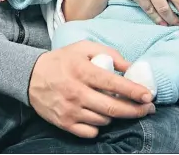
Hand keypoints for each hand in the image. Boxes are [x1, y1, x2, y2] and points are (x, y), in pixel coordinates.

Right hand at [28, 41, 154, 138]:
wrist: (31, 76)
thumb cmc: (63, 60)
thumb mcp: (84, 48)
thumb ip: (109, 54)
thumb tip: (131, 66)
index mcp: (83, 71)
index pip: (113, 84)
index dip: (133, 91)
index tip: (148, 95)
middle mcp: (77, 92)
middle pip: (113, 108)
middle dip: (135, 110)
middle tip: (148, 109)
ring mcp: (71, 110)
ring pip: (104, 120)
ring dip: (116, 115)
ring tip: (120, 107)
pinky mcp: (64, 123)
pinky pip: (90, 131)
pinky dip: (100, 125)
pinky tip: (101, 115)